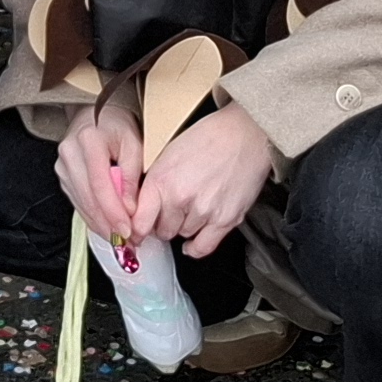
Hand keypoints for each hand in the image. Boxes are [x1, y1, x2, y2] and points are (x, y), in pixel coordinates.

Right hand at [54, 99, 144, 245]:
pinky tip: (108, 228)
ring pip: (82, 204)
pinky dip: (94, 218)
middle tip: (128, 243)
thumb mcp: (134, 143)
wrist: (96, 114)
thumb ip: (132, 175)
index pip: (100, 184)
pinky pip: (78, 202)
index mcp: (89, 139)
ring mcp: (62, 165)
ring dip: (101, 225)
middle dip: (109, 225)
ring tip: (122, 240)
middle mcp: (70, 152)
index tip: (129, 230)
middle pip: (88, 198)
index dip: (114, 212)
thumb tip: (130, 209)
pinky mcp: (62, 176)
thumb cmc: (117, 126)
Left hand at [132, 108, 278, 259]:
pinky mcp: (226, 219)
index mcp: (161, 180)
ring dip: (184, 226)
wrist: (244, 134)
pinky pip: (203, 247)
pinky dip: (195, 247)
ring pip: (183, 235)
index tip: (137, 234)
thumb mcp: (168, 154)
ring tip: (192, 207)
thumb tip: (143, 208)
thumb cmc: (208, 138)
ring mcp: (203, 211)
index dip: (137, 230)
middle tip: (170, 213)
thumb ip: (155, 183)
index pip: (140, 222)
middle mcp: (180, 198)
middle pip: (162, 230)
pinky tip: (191, 243)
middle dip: (163, 224)